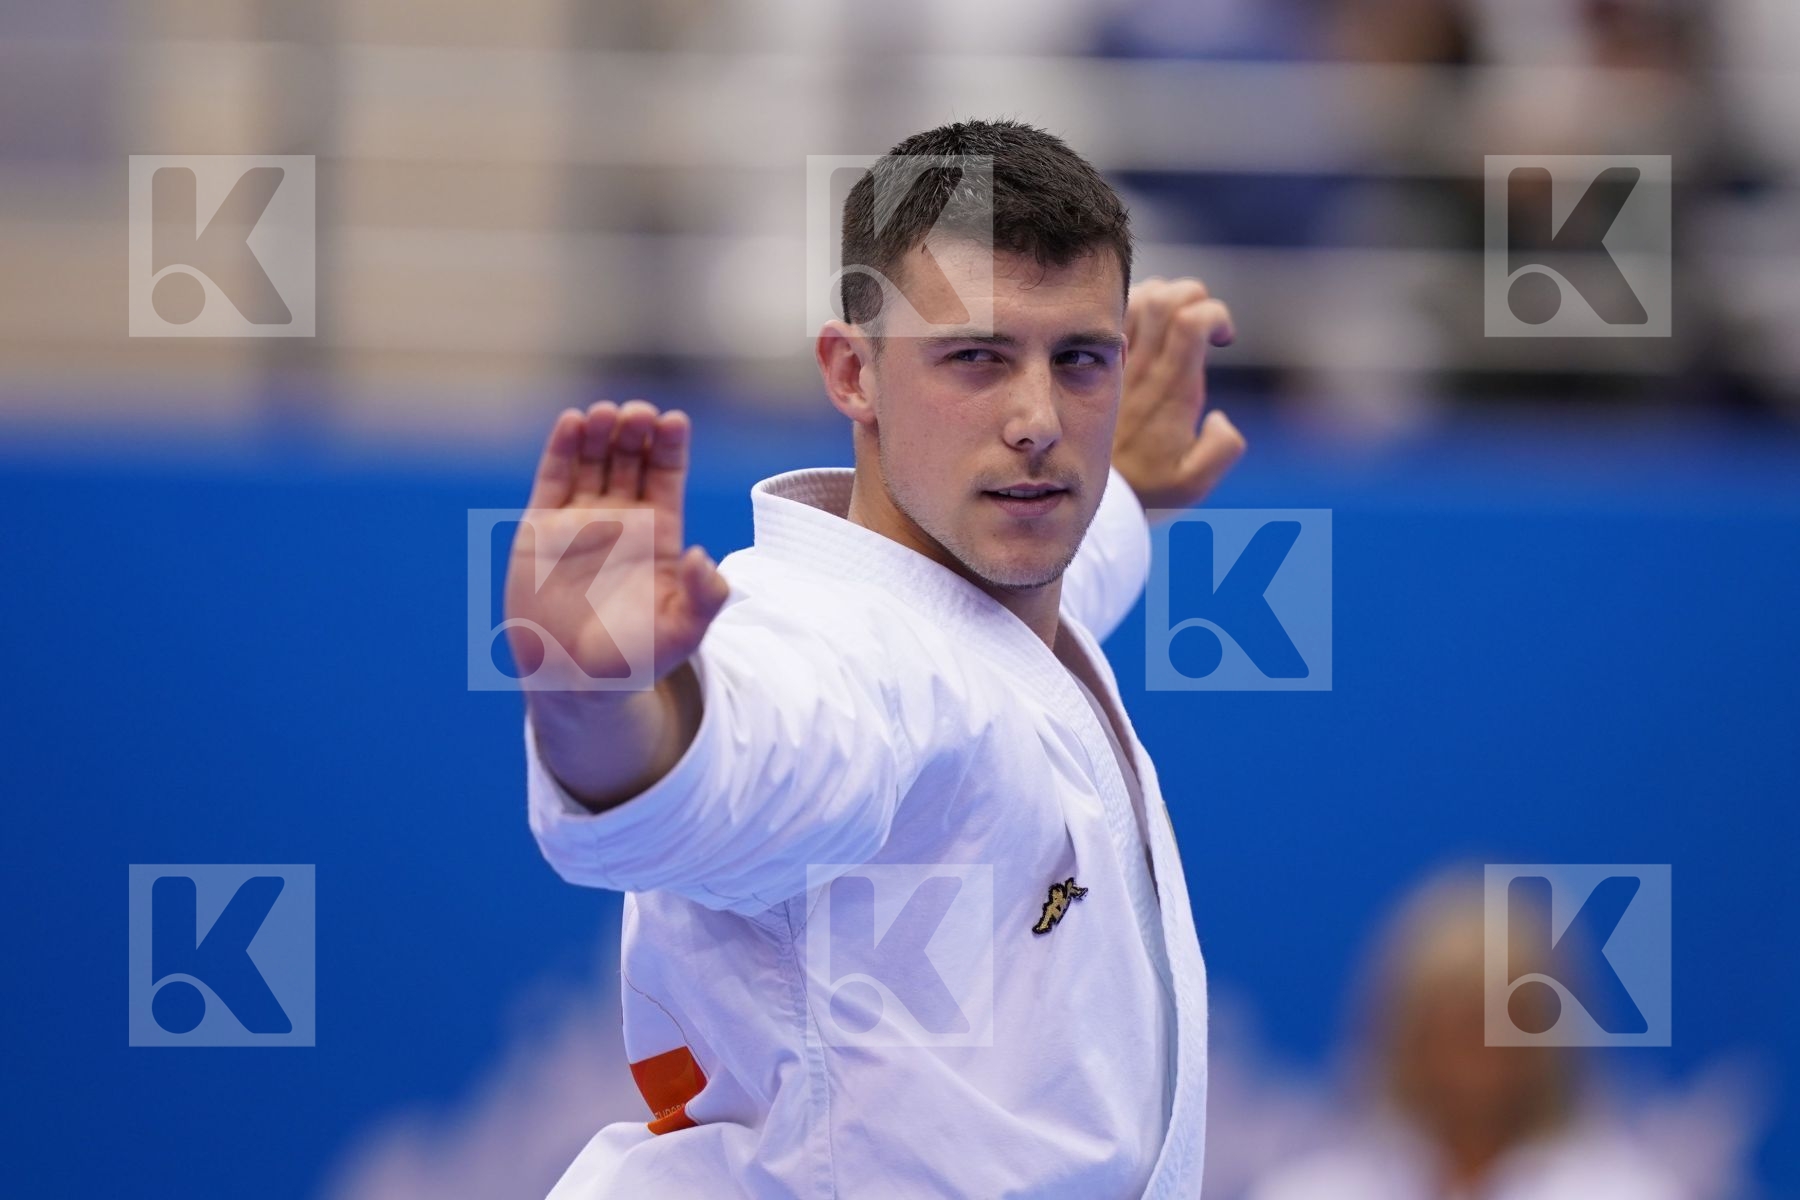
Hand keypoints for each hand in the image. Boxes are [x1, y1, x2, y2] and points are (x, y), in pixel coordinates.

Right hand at [505, 400, 729, 690]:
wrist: (575, 681)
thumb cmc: (635, 659)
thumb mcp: (683, 633)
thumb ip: (704, 598)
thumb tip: (704, 557)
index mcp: (658, 533)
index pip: (667, 473)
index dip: (670, 445)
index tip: (674, 421)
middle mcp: (621, 518)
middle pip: (630, 456)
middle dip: (635, 430)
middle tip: (638, 415)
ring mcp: (580, 518)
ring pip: (592, 458)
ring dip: (600, 431)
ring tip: (605, 413)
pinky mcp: (542, 527)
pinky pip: (553, 477)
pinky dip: (561, 448)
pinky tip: (572, 422)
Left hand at [1113, 277, 1246, 510]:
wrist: (1092, 487)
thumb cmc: (1146, 487)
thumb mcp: (1192, 483)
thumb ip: (1221, 450)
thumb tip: (1219, 416)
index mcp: (1172, 391)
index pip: (1191, 321)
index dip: (1216, 315)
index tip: (1224, 338)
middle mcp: (1145, 369)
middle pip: (1166, 298)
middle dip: (1196, 296)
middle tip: (1205, 322)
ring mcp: (1121, 362)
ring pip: (1141, 298)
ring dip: (1167, 296)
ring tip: (1179, 320)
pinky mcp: (1106, 361)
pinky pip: (1119, 313)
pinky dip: (1140, 304)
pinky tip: (1150, 326)